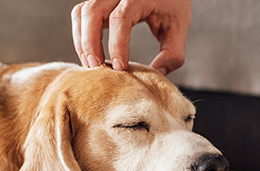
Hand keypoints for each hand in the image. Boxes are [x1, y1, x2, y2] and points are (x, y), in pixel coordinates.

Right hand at [71, 0, 191, 74]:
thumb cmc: (172, 5)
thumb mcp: (179, 27)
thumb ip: (172, 53)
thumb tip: (156, 74)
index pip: (120, 18)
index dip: (117, 44)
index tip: (119, 67)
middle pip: (93, 12)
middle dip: (90, 42)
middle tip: (96, 68)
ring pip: (82, 12)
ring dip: (82, 40)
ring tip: (91, 64)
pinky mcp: (99, 1)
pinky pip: (81, 14)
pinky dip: (81, 34)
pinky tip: (91, 53)